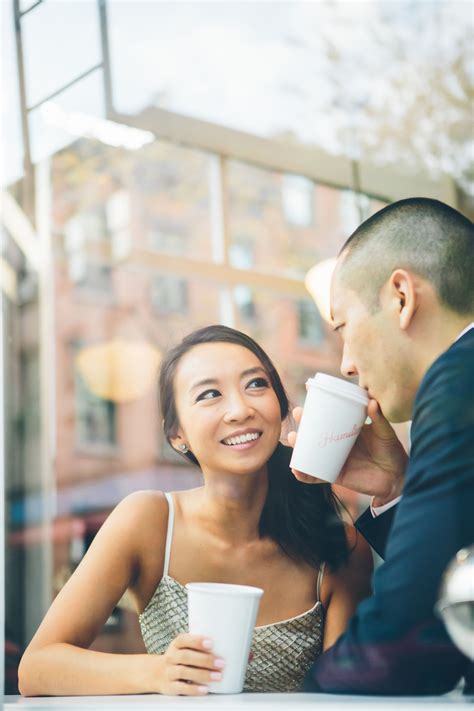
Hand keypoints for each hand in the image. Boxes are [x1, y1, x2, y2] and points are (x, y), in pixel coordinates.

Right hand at [154, 633, 224, 695]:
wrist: (157, 673)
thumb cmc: (180, 658)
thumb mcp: (184, 648)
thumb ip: (199, 646)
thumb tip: (227, 645)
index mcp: (176, 644)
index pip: (183, 640)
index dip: (197, 641)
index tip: (211, 643)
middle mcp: (171, 657)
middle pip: (186, 656)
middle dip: (205, 660)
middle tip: (221, 663)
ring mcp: (169, 672)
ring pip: (184, 671)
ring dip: (203, 674)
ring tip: (218, 676)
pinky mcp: (170, 687)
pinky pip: (181, 688)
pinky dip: (194, 689)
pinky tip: (205, 689)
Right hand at [287, 400, 407, 502]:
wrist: (397, 477)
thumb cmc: (391, 451)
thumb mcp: (384, 432)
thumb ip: (379, 419)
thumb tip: (372, 402)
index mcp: (344, 431)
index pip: (325, 419)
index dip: (314, 411)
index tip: (307, 399)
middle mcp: (336, 445)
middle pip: (313, 435)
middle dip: (302, 425)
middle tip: (299, 416)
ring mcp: (334, 460)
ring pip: (310, 454)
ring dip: (298, 447)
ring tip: (293, 440)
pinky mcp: (335, 476)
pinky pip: (315, 476)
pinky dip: (304, 474)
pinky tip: (296, 469)